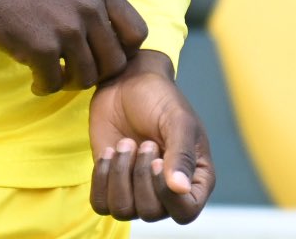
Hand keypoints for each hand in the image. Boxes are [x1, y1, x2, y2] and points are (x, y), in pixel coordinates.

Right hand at [0, 0, 147, 93]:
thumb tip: (111, 28)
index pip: (137, 33)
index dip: (123, 51)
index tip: (102, 55)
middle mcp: (90, 8)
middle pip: (115, 62)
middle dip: (96, 72)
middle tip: (76, 71)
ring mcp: (67, 28)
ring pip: (87, 78)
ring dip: (71, 83)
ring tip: (54, 76)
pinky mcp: (41, 47)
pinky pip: (55, 83)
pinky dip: (45, 87)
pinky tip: (35, 81)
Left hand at [89, 51, 215, 222]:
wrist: (127, 82)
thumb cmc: (160, 98)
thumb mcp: (178, 120)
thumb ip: (182, 155)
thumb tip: (180, 189)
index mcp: (194, 179)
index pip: (185, 213)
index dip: (167, 195)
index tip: (157, 160)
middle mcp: (167, 191)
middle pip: (150, 213)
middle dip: (141, 176)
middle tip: (143, 143)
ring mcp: (138, 189)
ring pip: (123, 211)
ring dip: (119, 175)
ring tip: (125, 144)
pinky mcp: (111, 182)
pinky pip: (100, 204)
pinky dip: (101, 179)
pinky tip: (109, 152)